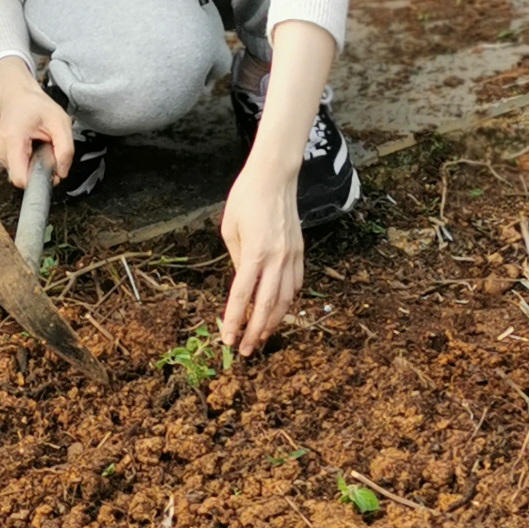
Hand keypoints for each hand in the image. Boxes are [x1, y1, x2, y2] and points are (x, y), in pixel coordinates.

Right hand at [0, 63, 70, 190]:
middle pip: (22, 177)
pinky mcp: (1, 155)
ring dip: (35, 165)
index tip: (52, 173)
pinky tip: (32, 146)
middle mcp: (1, 148)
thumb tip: (62, 173)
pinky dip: (29, 161)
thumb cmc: (38, 107)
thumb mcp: (61, 121)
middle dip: (40, 171)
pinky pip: (19, 167)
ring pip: (21, 173)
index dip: (38, 181)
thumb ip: (66, 149)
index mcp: (13, 139)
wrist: (18, 96)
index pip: (20, 177)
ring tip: (40, 144)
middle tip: (50, 151)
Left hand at [218, 160, 304, 358]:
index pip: (242, 296)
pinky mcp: (300, 252)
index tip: (228, 339)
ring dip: (273, 323)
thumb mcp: (230, 229)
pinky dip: (288, 303)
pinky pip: (296, 285)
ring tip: (262, 339)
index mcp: (254, 253)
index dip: (234, 321)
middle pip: (266, 306)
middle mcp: (276, 258)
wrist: (275, 177)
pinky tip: (279, 312)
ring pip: (285, 300)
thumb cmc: (246, 198)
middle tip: (246, 350)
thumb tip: (242, 285)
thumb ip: (236, 260)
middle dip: (255, 332)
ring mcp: (292, 256)